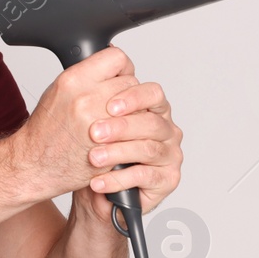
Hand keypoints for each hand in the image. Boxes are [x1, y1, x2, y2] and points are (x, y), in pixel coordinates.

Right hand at [9, 46, 140, 200]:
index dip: (122, 67)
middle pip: (131, 82)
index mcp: (73, 81)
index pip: (117, 59)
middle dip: (127, 93)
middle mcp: (87, 99)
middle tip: (115, 104)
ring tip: (117, 121)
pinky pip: (138, 132)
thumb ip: (87, 76)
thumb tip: (113, 66)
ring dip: (134, 113)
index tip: (118, 76)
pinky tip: (119, 137)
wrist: (37, 164)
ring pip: (140, 107)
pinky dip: (134, 134)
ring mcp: (101, 124)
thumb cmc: (46, 130)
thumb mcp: (59, 91)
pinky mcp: (111, 145)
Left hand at [72, 71, 183, 226]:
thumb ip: (97, 95)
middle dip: (122, 127)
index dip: (133, 97)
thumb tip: (89, 67)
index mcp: (152, 108)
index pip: (152, 93)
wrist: (91, 190)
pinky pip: (144, 176)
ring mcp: (169, 154)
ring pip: (148, 149)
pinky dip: (118, 179)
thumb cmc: (91, 152)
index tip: (110, 105)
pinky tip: (98, 182)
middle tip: (95, 133)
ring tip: (93, 159)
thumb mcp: (90, 119)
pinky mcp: (167, 179)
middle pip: (152, 122)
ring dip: (117, 153)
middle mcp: (165, 129)